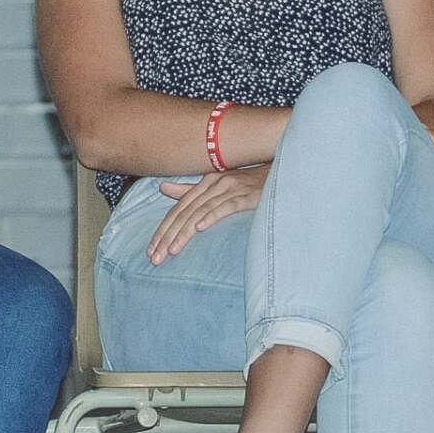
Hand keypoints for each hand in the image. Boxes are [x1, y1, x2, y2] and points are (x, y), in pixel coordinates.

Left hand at [149, 165, 268, 264]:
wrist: (282, 174)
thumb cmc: (249, 183)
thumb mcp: (217, 186)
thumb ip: (189, 190)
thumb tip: (162, 188)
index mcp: (205, 183)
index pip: (178, 210)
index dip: (163, 230)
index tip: (151, 251)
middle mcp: (215, 184)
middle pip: (184, 212)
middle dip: (168, 236)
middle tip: (156, 257)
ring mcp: (231, 188)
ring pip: (200, 211)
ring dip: (184, 232)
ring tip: (172, 250)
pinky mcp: (248, 195)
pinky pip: (226, 206)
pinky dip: (212, 217)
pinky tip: (199, 229)